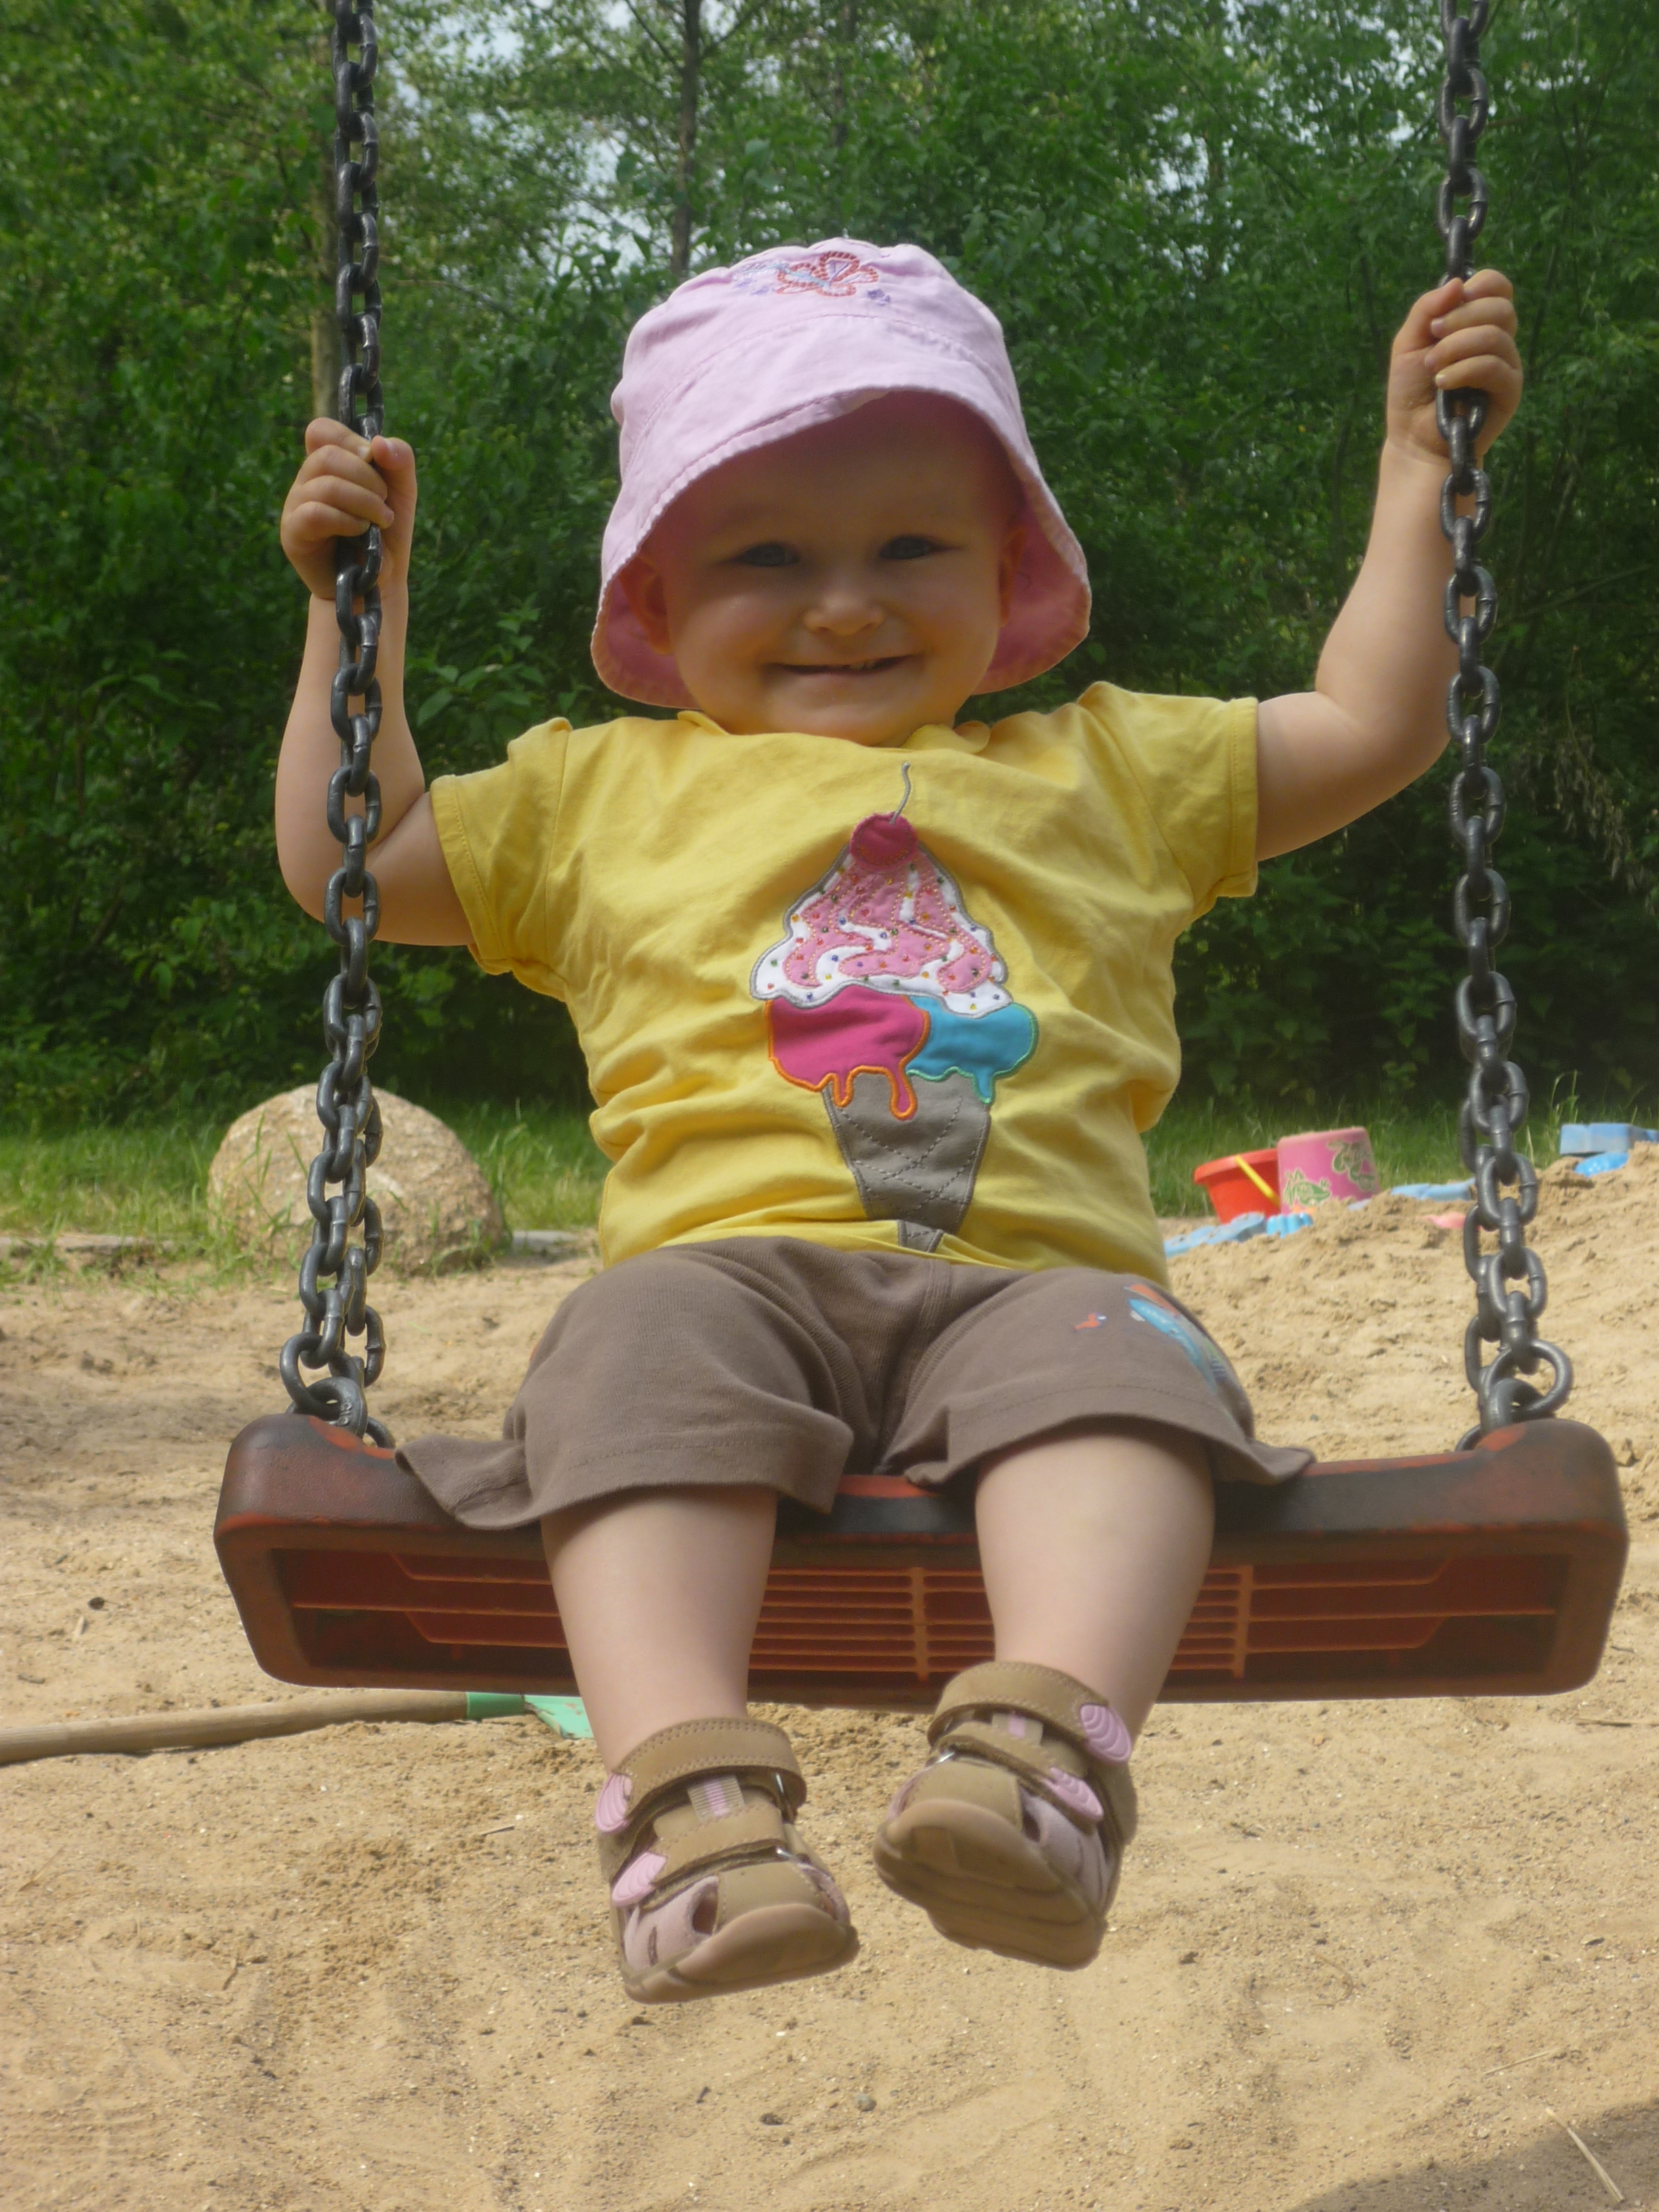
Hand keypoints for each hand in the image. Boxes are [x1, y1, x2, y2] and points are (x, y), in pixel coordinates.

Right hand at [279, 418, 417, 598]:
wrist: (379, 583)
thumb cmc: (385, 535)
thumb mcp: (402, 492)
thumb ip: (399, 460)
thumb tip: (379, 443)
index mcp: (327, 465)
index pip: (321, 430)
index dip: (350, 440)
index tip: (375, 461)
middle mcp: (306, 481)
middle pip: (326, 456)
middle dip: (366, 477)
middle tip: (384, 502)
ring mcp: (295, 506)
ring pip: (325, 484)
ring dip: (364, 501)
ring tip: (381, 521)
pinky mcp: (293, 534)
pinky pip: (316, 513)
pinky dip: (347, 520)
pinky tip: (361, 532)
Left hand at [1386, 269, 1521, 464]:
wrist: (1412, 438)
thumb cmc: (1411, 391)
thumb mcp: (1409, 343)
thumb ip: (1427, 309)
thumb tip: (1458, 283)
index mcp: (1477, 323)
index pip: (1497, 287)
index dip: (1480, 286)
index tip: (1453, 302)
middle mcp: (1497, 340)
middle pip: (1500, 306)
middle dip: (1461, 317)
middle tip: (1434, 336)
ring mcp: (1507, 365)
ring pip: (1495, 336)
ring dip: (1456, 347)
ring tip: (1432, 366)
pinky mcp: (1510, 391)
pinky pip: (1494, 367)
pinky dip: (1464, 370)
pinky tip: (1443, 383)